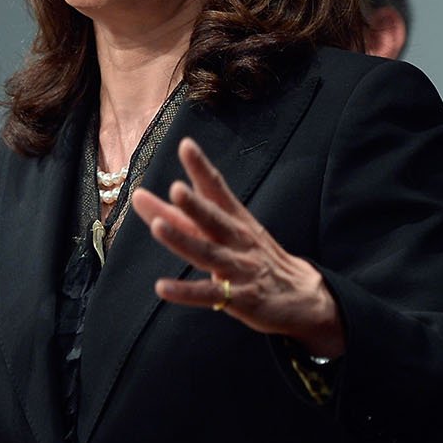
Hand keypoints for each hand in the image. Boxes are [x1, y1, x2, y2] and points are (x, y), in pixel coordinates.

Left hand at [129, 137, 344, 356]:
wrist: (302, 295)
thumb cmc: (254, 257)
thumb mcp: (225, 232)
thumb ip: (181, 216)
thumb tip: (140, 196)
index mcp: (235, 219)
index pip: (217, 189)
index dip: (202, 168)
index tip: (186, 145)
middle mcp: (238, 240)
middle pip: (213, 219)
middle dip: (195, 204)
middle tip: (176, 188)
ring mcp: (241, 268)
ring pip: (208, 254)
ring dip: (183, 241)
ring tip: (158, 227)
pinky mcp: (241, 298)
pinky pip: (210, 294)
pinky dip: (186, 292)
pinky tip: (162, 287)